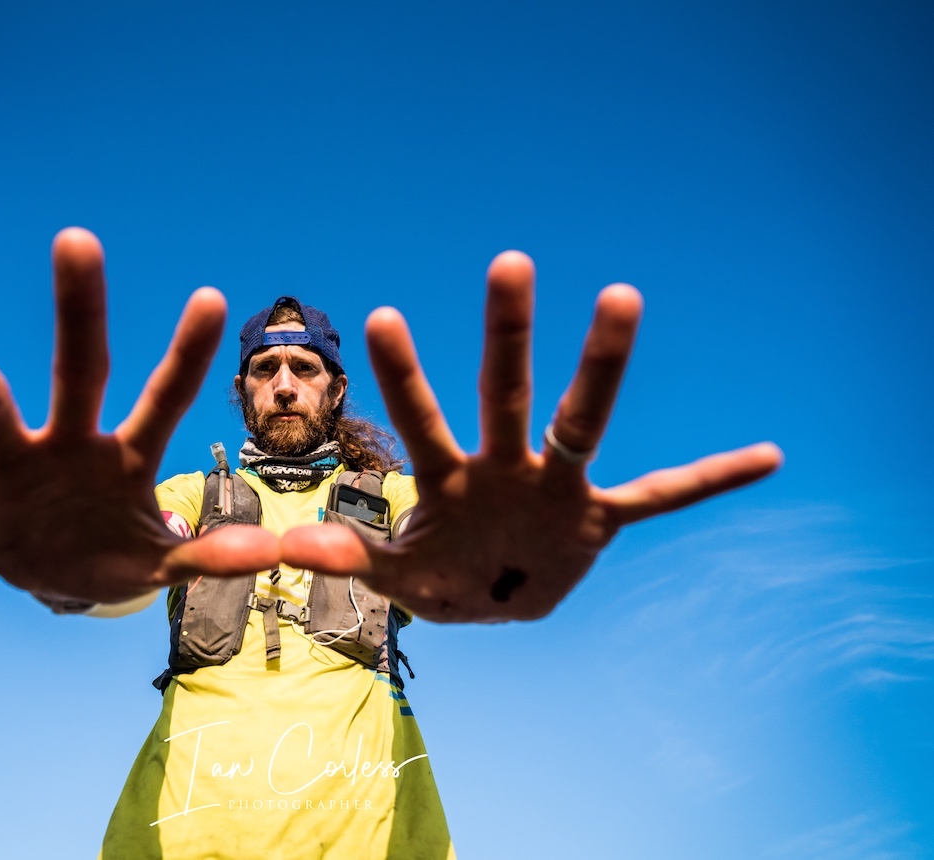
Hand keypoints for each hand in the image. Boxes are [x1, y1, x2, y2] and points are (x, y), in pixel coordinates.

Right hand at [0, 229, 278, 604]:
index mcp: (126, 458)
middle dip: (81, 313)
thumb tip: (270, 554)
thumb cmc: (120, 553)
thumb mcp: (164, 563)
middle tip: (78, 239)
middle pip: (78, 371)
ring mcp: (14, 461)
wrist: (65, 580)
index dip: (183, 356)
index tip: (211, 297)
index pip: (161, 400)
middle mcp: (69, 442)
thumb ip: (206, 554)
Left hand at [281, 252, 782, 621]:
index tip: (383, 314)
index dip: (404, 373)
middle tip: (508, 262)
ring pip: (585, 419)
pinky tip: (768, 456)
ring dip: (602, 365)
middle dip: (507, 335)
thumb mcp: (397, 577)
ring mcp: (557, 486)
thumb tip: (292, 546)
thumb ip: (353, 556)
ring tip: (622, 294)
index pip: (422, 417)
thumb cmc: (442, 576)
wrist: (493, 604)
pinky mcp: (599, 518)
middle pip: (506, 392)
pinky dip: (710, 480)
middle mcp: (507, 465)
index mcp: (452, 478)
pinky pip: (662, 497)